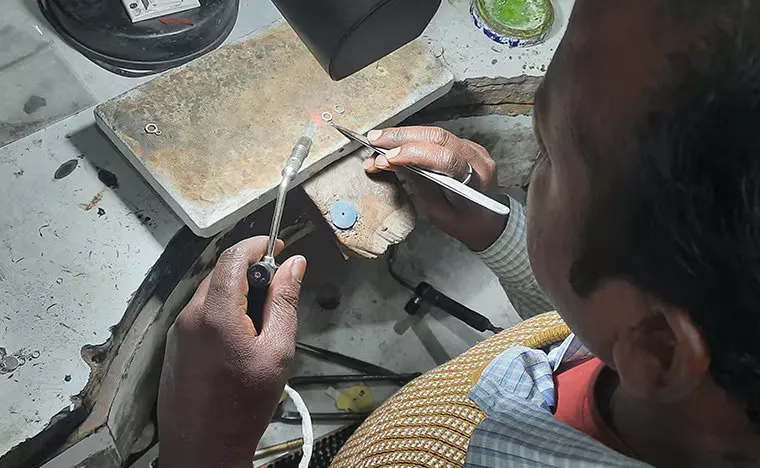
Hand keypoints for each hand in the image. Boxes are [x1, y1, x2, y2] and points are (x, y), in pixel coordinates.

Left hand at [158, 237, 306, 467]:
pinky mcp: (174, 346)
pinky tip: (240, 341)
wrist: (203, 450)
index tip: (279, 247)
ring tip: (262, 323)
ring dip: (237, 293)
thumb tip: (295, 264)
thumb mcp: (278, 351)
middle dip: (250, 271)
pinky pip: (200, 314)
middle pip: (221, 273)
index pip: (233, 257)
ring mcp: (178, 331)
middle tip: (277, 289)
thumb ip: (285, 302)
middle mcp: (190, 315)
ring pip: (210, 293)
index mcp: (216, 312)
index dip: (258, 245)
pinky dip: (222, 312)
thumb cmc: (246, 404)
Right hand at [365, 126, 506, 250]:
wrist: (489, 220)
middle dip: (402, 137)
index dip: (413, 154)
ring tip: (378, 142)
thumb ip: (417, 186)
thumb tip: (392, 163)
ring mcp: (473, 148)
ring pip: (435, 133)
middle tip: (374, 140)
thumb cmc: (465, 222)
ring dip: (404, 136)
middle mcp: (477, 158)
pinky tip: (395, 143)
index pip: (445, 158)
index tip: (387, 158)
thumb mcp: (437, 213)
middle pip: (437, 137)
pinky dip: (413, 138)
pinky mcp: (465, 145)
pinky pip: (437, 137)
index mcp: (475, 180)